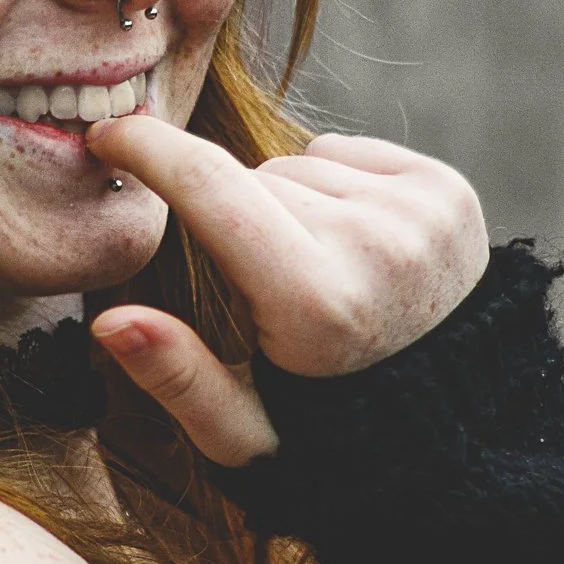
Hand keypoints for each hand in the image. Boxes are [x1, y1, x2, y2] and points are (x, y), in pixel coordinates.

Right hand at [84, 119, 486, 466]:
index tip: (107, 132)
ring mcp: (419, 214)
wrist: (455, 426)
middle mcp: (375, 247)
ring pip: (300, 164)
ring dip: (290, 203)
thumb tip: (110, 319)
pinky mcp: (449, 191)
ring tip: (320, 274)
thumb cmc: (328, 430)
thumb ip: (175, 376)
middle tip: (267, 290)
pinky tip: (354, 247)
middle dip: (237, 217)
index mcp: (314, 304)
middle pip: (254, 180)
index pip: (210, 187)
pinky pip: (349, 153)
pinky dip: (336, 187)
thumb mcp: (244, 431)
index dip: (148, 149)